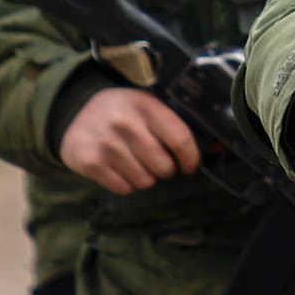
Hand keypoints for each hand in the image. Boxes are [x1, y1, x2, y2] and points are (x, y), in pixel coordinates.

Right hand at [59, 87, 199, 193]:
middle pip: (164, 166)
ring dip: (145, 178)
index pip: (180, 139)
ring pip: (145, 181)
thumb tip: (218, 150)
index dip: (190, 158)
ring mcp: (106, 144)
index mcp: (146, 106)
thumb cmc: (124, 112)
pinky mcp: (90, 163)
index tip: (189, 165)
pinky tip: (120, 169)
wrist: (75, 112)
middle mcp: (125, 124)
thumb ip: (176, 126)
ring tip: (136, 163)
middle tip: (158, 163)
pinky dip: (127, 185)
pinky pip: (124, 188)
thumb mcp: (148, 107)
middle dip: (166, 170)